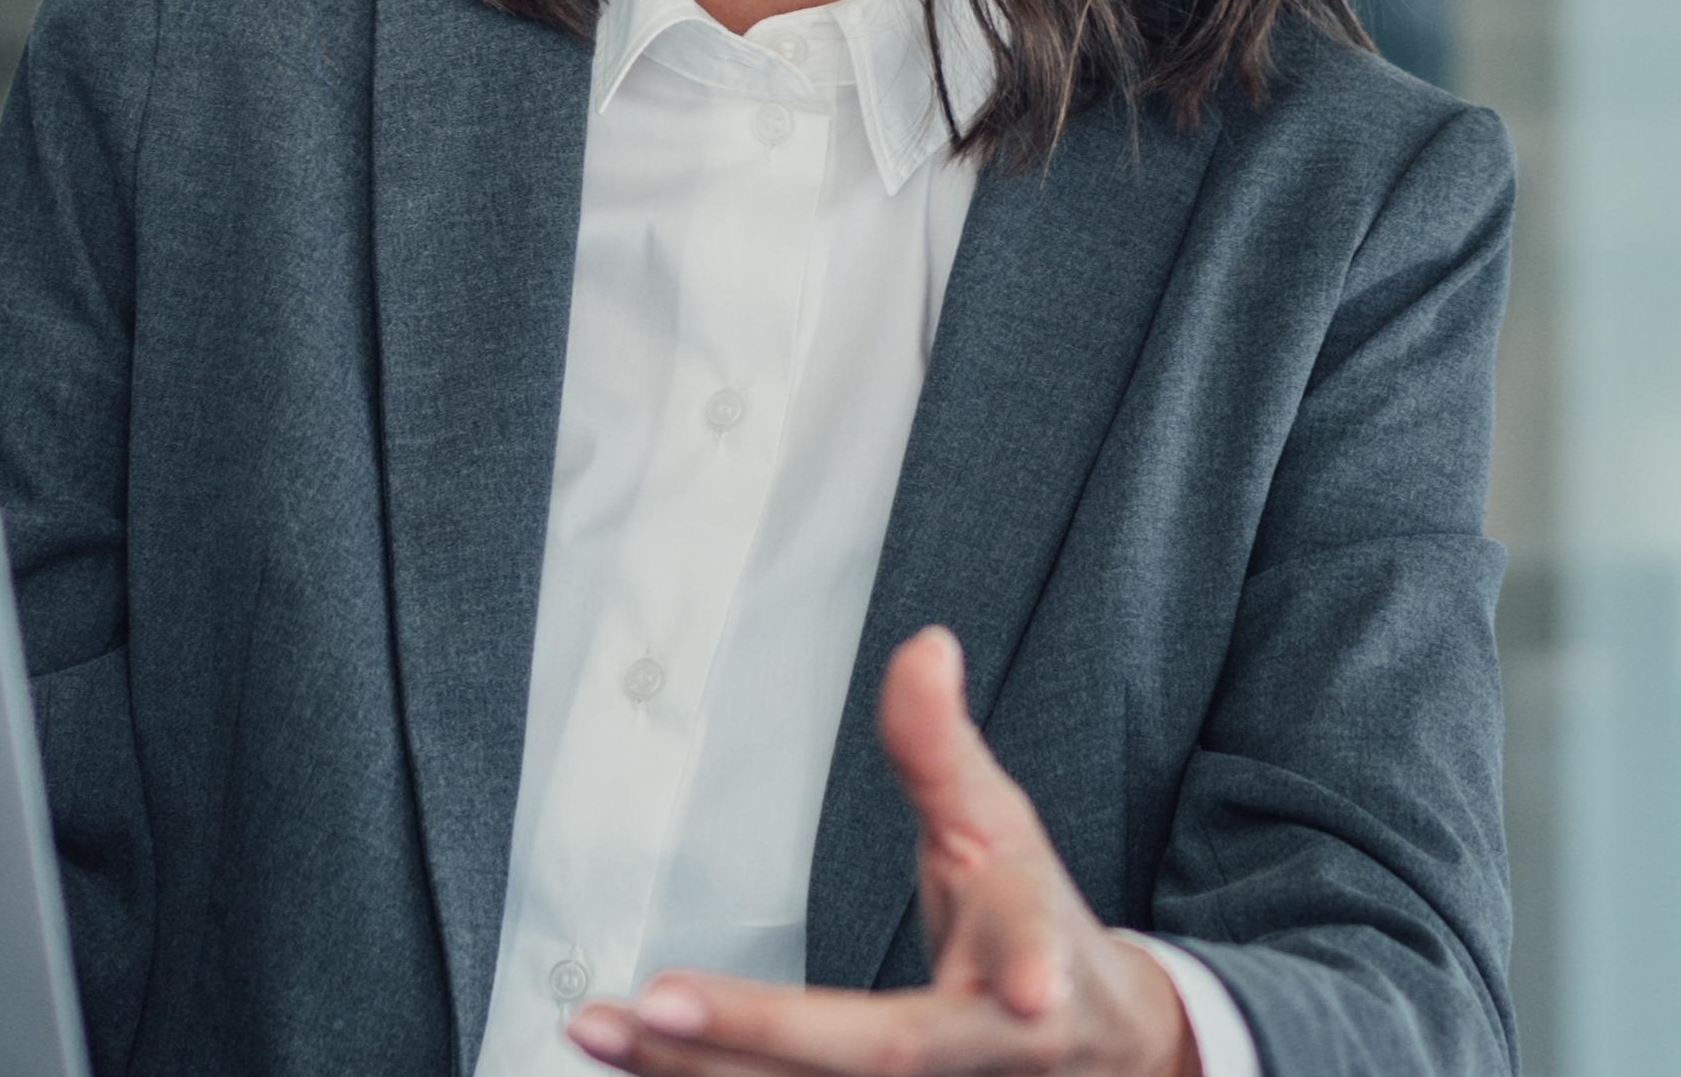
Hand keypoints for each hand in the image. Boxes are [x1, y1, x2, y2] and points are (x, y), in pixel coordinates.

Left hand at [567, 627, 1200, 1076]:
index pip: (1025, 971)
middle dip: (757, 1034)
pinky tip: (629, 1055)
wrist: (1085, 1050)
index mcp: (1032, 979)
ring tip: (595, 1026)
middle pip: (872, 1061)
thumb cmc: (1029, 928)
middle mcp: (980, 1063)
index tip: (1030, 988)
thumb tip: (924, 646)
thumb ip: (943, 751)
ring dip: (690, 1072)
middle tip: (652, 1001)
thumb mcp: (1003, 834)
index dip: (1027, 974)